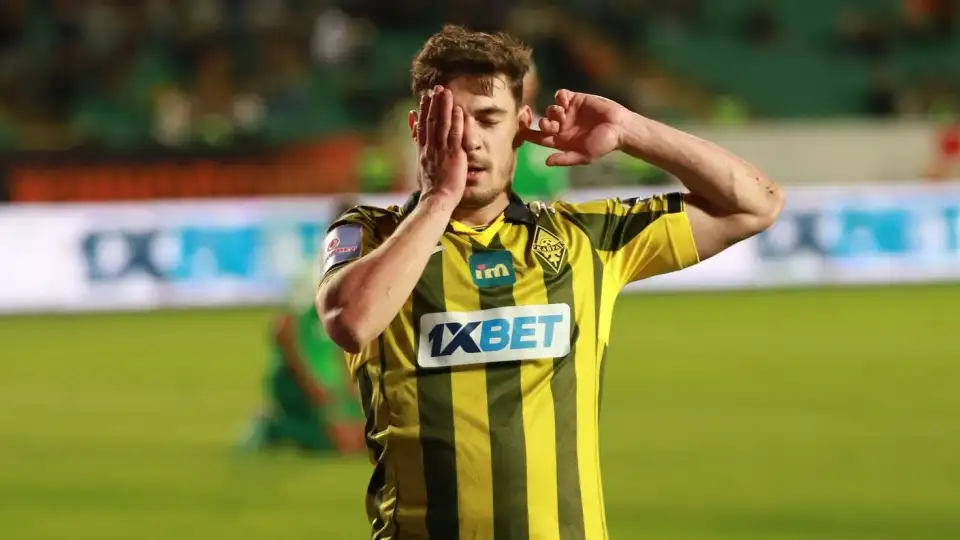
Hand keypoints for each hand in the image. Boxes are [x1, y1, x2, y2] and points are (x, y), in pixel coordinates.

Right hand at [416, 86, 466, 203]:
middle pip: (431, 121)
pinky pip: (455, 135)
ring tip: (446, 92)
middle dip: (434, 104)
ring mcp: (441, 151)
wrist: (436, 200)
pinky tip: (458, 110)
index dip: (424, 111)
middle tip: (437, 88)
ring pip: (442, 125)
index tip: (426, 98)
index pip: (422, 126)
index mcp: (423, 151)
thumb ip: (418, 147)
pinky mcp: (454, 156)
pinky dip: (456, 122)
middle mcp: (430, 148)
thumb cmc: (432, 187)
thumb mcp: (421, 165)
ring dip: (444, 107)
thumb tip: (413, 133)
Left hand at [521, 89, 630, 166]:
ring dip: (553, 111)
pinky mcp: (575, 99)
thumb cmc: (604, 145)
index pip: (540, 138)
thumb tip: (546, 162)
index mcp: (561, 141)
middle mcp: (562, 127)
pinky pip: (560, 95)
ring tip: (563, 113)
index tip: (521, 131)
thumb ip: (565, 159)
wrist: (620, 128)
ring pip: (550, 108)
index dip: (529, 134)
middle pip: (543, 122)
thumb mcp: (584, 156)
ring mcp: (568, 112)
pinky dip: (559, 97)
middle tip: (550, 124)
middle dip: (543, 123)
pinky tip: (565, 101)